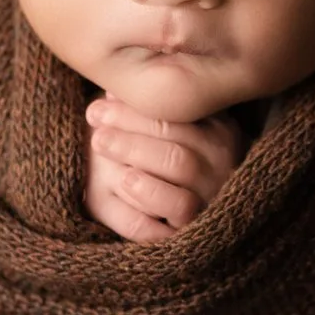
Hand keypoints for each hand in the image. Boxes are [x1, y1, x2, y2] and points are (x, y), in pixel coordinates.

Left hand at [83, 96, 250, 242]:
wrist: (175, 223)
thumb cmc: (160, 167)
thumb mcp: (158, 137)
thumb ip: (143, 113)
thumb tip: (110, 92)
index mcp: (216, 126)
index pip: (178, 106)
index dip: (139, 101)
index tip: (104, 95)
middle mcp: (221, 156)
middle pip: (176, 130)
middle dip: (130, 121)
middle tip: (94, 115)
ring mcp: (213, 189)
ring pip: (179, 162)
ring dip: (135, 149)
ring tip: (101, 141)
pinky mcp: (199, 221)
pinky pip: (179, 204)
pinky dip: (150, 191)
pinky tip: (126, 179)